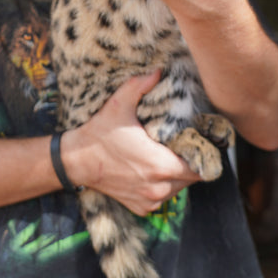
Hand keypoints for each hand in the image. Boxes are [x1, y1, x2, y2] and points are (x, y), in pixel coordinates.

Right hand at [63, 72, 200, 215]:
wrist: (77, 161)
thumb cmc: (100, 133)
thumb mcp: (119, 104)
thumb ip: (140, 86)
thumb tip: (158, 69)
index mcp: (160, 164)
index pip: (198, 166)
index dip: (200, 153)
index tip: (194, 140)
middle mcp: (158, 187)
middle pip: (191, 178)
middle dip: (189, 161)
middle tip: (180, 143)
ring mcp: (150, 200)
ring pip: (179, 188)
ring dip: (177, 174)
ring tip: (165, 154)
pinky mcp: (142, 208)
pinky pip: (163, 197)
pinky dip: (162, 185)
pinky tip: (151, 169)